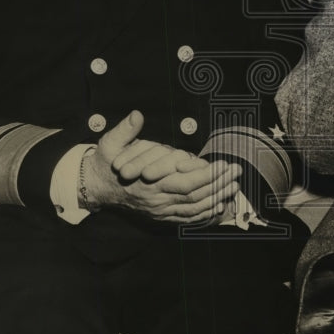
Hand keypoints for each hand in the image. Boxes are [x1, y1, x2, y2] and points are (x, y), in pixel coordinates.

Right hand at [82, 110, 241, 223]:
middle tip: (237, 172)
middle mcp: (155, 199)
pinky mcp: (159, 215)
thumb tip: (137, 115)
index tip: (224, 165)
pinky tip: (218, 207)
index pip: (185, 181)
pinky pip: (185, 218)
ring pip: (192, 208)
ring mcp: (158, 210)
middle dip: (217, 184)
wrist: (96, 186)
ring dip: (215, 198)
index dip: (207, 176)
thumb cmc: (107, 161)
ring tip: (234, 187)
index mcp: (147, 181)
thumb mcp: (110, 142)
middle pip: (194, 196)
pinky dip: (203, 215)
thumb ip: (125, 130)